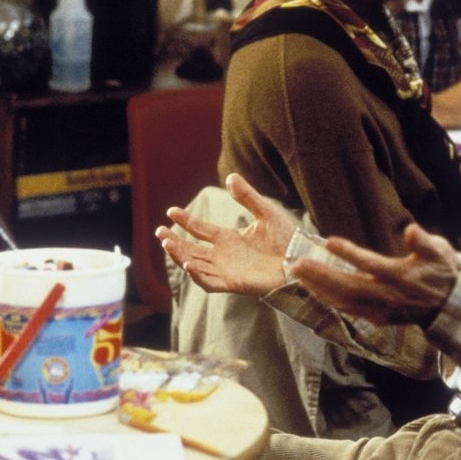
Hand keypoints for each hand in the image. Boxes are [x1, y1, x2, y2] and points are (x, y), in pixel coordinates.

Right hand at [156, 173, 295, 295]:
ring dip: (180, 256)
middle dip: (174, 242)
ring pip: (196, 265)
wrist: (301, 258)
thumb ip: (247, 197)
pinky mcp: (234, 283)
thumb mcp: (265, 212)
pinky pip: (210, 282)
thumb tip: (230, 176)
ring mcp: (227, 270)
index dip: (185, 221)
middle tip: (159, 232)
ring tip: (167, 244)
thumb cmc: (286, 238)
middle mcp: (223, 256)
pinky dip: (198, 275)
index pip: (199, 230)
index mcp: (228, 239)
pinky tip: (188, 263)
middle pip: (191, 249)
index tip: (171, 211)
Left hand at [291, 223, 460, 325]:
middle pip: (349, 286)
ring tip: (298, 273)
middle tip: (298, 263)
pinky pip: (348, 310)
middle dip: (322, 275)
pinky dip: (328, 300)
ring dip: (319, 288)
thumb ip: (425, 241)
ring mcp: (381, 310)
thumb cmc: (442, 272)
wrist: (451, 307)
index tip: (328, 242)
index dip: (349, 253)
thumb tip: (411, 230)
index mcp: (401, 276)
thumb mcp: (440, 251)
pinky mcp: (377, 318)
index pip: (370, 264)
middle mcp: (388, 295)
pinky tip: (313, 290)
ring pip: (344, 301)